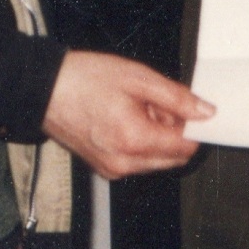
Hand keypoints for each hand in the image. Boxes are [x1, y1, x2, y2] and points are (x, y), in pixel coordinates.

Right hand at [42, 49, 212, 179]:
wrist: (43, 89)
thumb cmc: (84, 79)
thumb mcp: (138, 78)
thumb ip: (176, 98)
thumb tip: (205, 112)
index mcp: (134, 140)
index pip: (185, 148)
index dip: (192, 127)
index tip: (185, 108)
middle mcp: (124, 163)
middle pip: (173, 158)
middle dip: (173, 132)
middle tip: (154, 103)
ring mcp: (112, 169)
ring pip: (156, 161)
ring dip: (156, 137)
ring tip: (134, 108)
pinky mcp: (104, 168)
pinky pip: (136, 161)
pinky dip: (139, 143)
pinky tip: (123, 119)